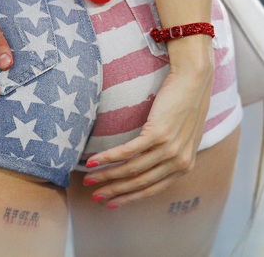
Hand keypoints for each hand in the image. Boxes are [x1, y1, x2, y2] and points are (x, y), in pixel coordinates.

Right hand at [83, 43, 213, 207]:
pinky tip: (94, 162)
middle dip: (114, 191)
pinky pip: (128, 151)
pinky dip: (108, 159)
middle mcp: (179, 161)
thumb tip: (146, 160)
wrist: (193, 80)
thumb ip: (169, 152)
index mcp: (185, 165)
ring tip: (89, 178)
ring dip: (107, 176)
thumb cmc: (185, 103)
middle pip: (140, 182)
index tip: (111, 202)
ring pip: (132, 169)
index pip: (153, 188)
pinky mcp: (158, 133)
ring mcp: (169, 148)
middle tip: (95, 196)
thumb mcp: (182, 134)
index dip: (130, 198)